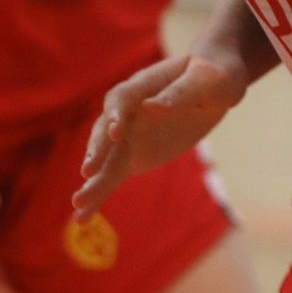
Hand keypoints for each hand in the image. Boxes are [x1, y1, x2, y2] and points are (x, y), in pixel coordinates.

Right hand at [75, 53, 249, 218]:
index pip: (123, 99)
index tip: (115, 134)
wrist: (213, 84)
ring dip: (93, 179)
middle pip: (106, 130)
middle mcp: (128, 110)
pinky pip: (113, 174)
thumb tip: (152, 107)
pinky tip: (83, 216)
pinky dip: (100, 194)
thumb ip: (181, 93)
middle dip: (98, 150)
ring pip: (106, 158)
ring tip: (78, 203)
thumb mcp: (206, 81)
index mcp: (144, 85)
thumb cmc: (213, 76)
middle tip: (88, 171)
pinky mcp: (133, 155)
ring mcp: (128, 134)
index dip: (116, 115)